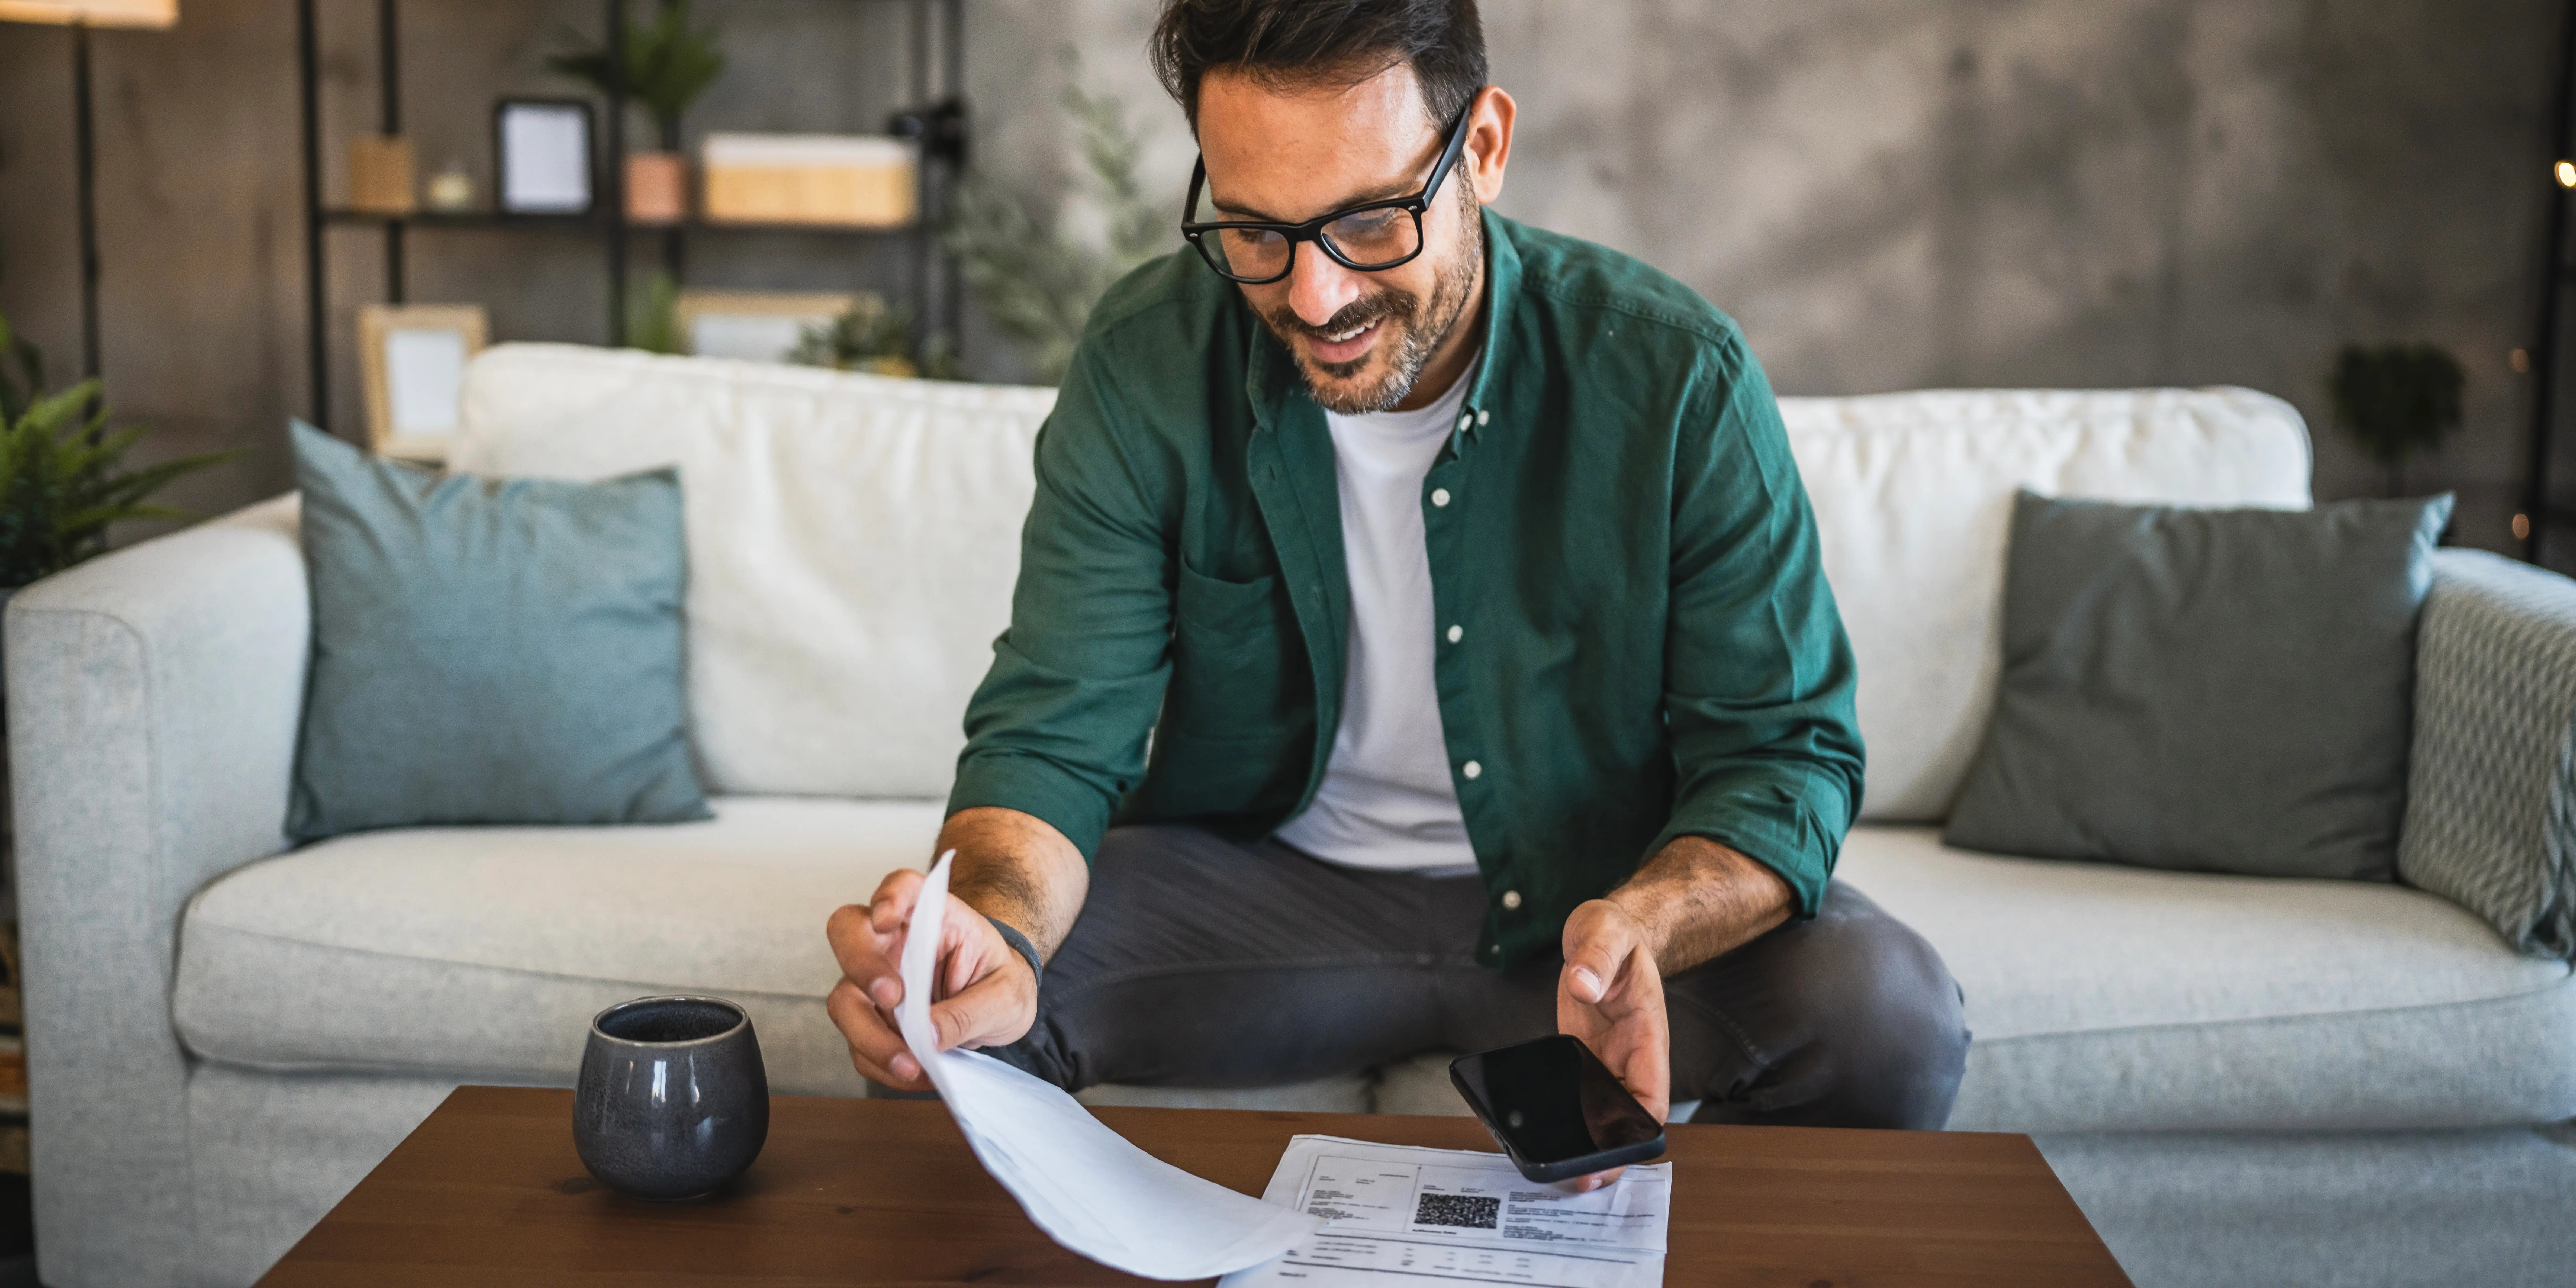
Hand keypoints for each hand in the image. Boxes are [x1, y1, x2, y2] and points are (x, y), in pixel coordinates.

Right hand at [825, 866, 1038, 1091]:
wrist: (997, 1007)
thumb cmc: (1000, 984)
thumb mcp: (1007, 996)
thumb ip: (972, 1011)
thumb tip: (928, 1037)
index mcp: (932, 915)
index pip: (902, 886)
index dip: (888, 896)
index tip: (886, 918)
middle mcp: (893, 941)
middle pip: (848, 933)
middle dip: (861, 965)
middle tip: (892, 997)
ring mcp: (875, 980)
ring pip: (845, 998)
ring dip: (868, 1034)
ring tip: (910, 1064)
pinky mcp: (871, 1018)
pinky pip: (857, 1042)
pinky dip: (879, 1062)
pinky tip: (913, 1072)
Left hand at [1557, 898, 1670, 1191]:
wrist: (1602, 932)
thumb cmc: (1614, 934)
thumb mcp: (1606, 935)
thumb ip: (1596, 959)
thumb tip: (1583, 985)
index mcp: (1647, 1036)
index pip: (1651, 1096)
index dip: (1638, 1129)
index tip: (1618, 1150)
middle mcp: (1629, 1057)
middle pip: (1625, 1117)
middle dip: (1609, 1151)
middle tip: (1581, 1179)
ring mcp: (1604, 1060)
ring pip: (1600, 1113)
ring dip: (1585, 1141)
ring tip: (1560, 1170)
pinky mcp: (1581, 1057)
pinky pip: (1577, 1095)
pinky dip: (1565, 1118)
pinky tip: (1541, 1133)